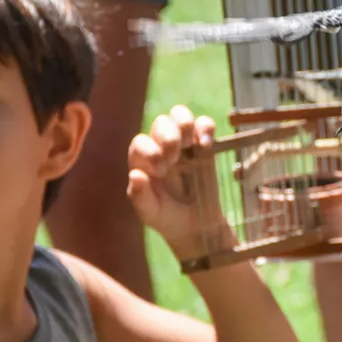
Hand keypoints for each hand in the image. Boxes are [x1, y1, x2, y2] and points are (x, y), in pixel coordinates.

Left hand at [127, 105, 230, 257]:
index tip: (160, 171)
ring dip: (184, 124)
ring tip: (189, 144)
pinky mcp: (204, 145)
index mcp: (143, 160)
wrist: (195, 226)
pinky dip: (206, 127)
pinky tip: (206, 145)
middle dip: (167, 136)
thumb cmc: (167, 217)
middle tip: (174, 158)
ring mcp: (183, 144)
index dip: (149, 150)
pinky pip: (205, 124)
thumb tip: (135, 175)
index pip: (140, 142)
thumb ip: (140, 196)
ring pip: (180, 115)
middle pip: (161, 123)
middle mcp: (161, 147)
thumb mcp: (151, 213)